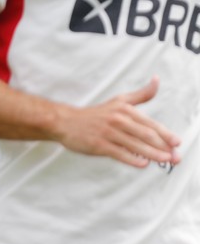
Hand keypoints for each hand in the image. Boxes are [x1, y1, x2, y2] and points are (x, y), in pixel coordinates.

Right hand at [56, 76, 180, 167]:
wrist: (66, 121)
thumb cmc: (96, 114)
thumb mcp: (119, 101)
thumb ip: (141, 94)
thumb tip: (157, 80)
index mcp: (124, 109)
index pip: (149, 123)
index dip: (165, 134)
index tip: (177, 142)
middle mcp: (117, 119)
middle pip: (145, 134)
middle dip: (163, 146)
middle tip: (176, 156)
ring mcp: (108, 132)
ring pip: (135, 145)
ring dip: (152, 154)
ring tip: (165, 160)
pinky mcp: (99, 144)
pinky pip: (119, 153)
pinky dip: (132, 159)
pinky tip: (143, 163)